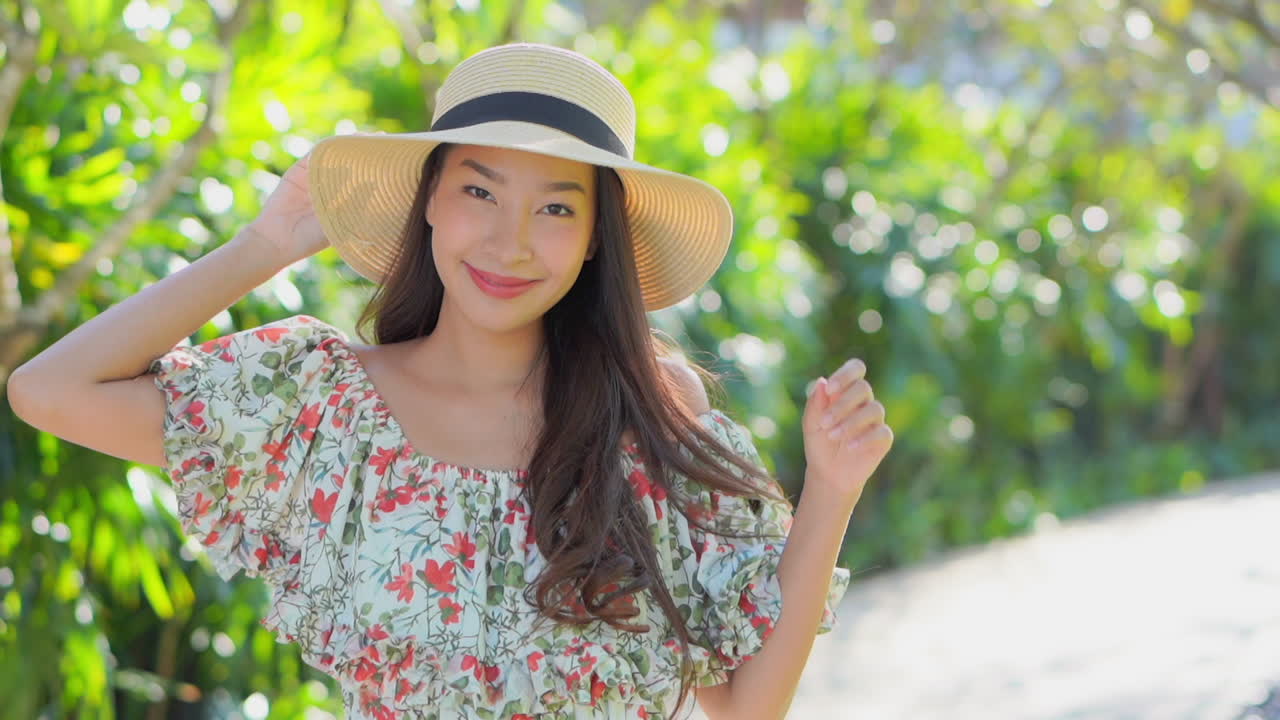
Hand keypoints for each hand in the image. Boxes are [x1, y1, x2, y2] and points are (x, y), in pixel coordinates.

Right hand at [243, 131, 386, 265]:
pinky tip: (340, 141)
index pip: (365, 177)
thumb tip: (377, 191)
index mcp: (344, 197)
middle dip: (367, 151)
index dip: (378, 168)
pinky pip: (314, 154)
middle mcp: (332, 183)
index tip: (394, 160)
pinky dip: (327, 146)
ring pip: (335, 153)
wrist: (278, 239)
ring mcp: (316, 174)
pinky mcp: (300, 170)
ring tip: (366, 136)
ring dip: (349, 144)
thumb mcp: (339, 224)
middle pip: (352, 161)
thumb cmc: (311, 238)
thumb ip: (355, 208)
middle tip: (384, 141)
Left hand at [801, 358, 892, 503]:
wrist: (828, 473)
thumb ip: (815, 403)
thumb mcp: (811, 424)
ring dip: (851, 422)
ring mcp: (875, 420)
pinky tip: (850, 447)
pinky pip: (882, 431)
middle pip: (864, 388)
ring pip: (874, 408)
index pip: (856, 368)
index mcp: (846, 392)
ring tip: (833, 436)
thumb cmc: (819, 444)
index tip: (830, 388)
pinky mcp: (883, 438)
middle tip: (825, 422)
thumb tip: (821, 382)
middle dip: (842, 404)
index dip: (846, 374)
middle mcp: (863, 402)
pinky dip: (865, 438)